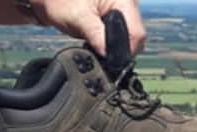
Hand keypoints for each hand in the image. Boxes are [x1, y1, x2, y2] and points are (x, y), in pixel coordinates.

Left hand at [31, 0, 145, 56]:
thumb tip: (109, 55)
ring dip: (115, 46)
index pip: (136, 32)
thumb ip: (96, 36)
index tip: (112, 60)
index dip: (126, 49)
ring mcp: (122, 11)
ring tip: (97, 46)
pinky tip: (98, 43)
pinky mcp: (116, 17)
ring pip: (129, 37)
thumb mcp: (78, 18)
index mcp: (123, 0)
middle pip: (135, 36)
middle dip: (120, 49)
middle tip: (102, 55)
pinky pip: (121, 34)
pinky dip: (111, 42)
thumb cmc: (60, 0)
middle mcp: (127, 4)